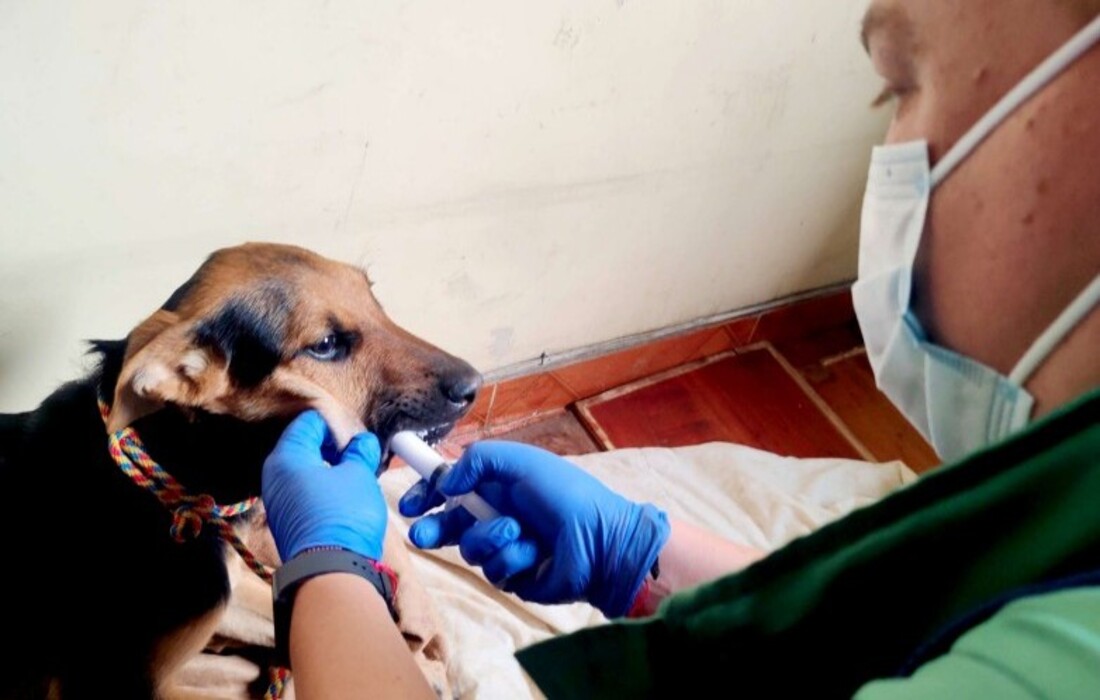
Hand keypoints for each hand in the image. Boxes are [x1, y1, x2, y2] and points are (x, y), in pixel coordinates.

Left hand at [262, 410, 385, 561]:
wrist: (331, 570)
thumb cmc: (344, 516)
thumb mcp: (359, 475)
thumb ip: (359, 452)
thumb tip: (362, 442)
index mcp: (287, 457)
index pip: (309, 423)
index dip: (335, 423)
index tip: (356, 433)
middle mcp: (274, 477)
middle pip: (303, 446)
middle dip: (332, 447)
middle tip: (358, 452)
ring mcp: (278, 501)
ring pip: (303, 471)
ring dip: (328, 468)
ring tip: (355, 473)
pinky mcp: (286, 521)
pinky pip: (303, 492)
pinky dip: (322, 487)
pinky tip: (344, 494)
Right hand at [399, 441, 669, 617]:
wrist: (601, 540)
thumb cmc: (564, 494)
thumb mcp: (520, 461)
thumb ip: (477, 461)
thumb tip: (446, 481)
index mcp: (498, 486)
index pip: (451, 488)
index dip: (426, 494)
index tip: (408, 502)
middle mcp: (498, 515)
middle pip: (449, 524)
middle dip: (433, 528)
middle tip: (421, 533)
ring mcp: (506, 547)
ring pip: (471, 548)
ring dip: (490, 538)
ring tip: (517, 531)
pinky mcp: (515, 575)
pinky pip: (496, 570)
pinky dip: (513, 558)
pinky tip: (535, 553)